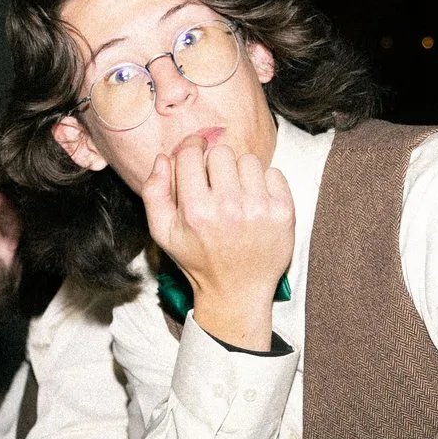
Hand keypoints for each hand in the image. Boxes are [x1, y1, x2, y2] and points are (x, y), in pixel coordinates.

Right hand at [142, 135, 293, 350]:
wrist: (237, 291)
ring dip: (241, 173)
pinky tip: (256, 203)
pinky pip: (274, 173)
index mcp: (195, 211)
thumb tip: (162, 158)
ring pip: (248, 160)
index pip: (190, 153)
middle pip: (221, 152)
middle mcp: (227, 207)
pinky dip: (265, 184)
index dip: (191, 147)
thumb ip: (154, 193)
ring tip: (237, 196)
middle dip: (216, 165)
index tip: (196, 151)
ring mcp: (258, 209)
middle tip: (217, 185)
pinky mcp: (283, 212)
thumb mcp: (163, 233)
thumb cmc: (198, 259)